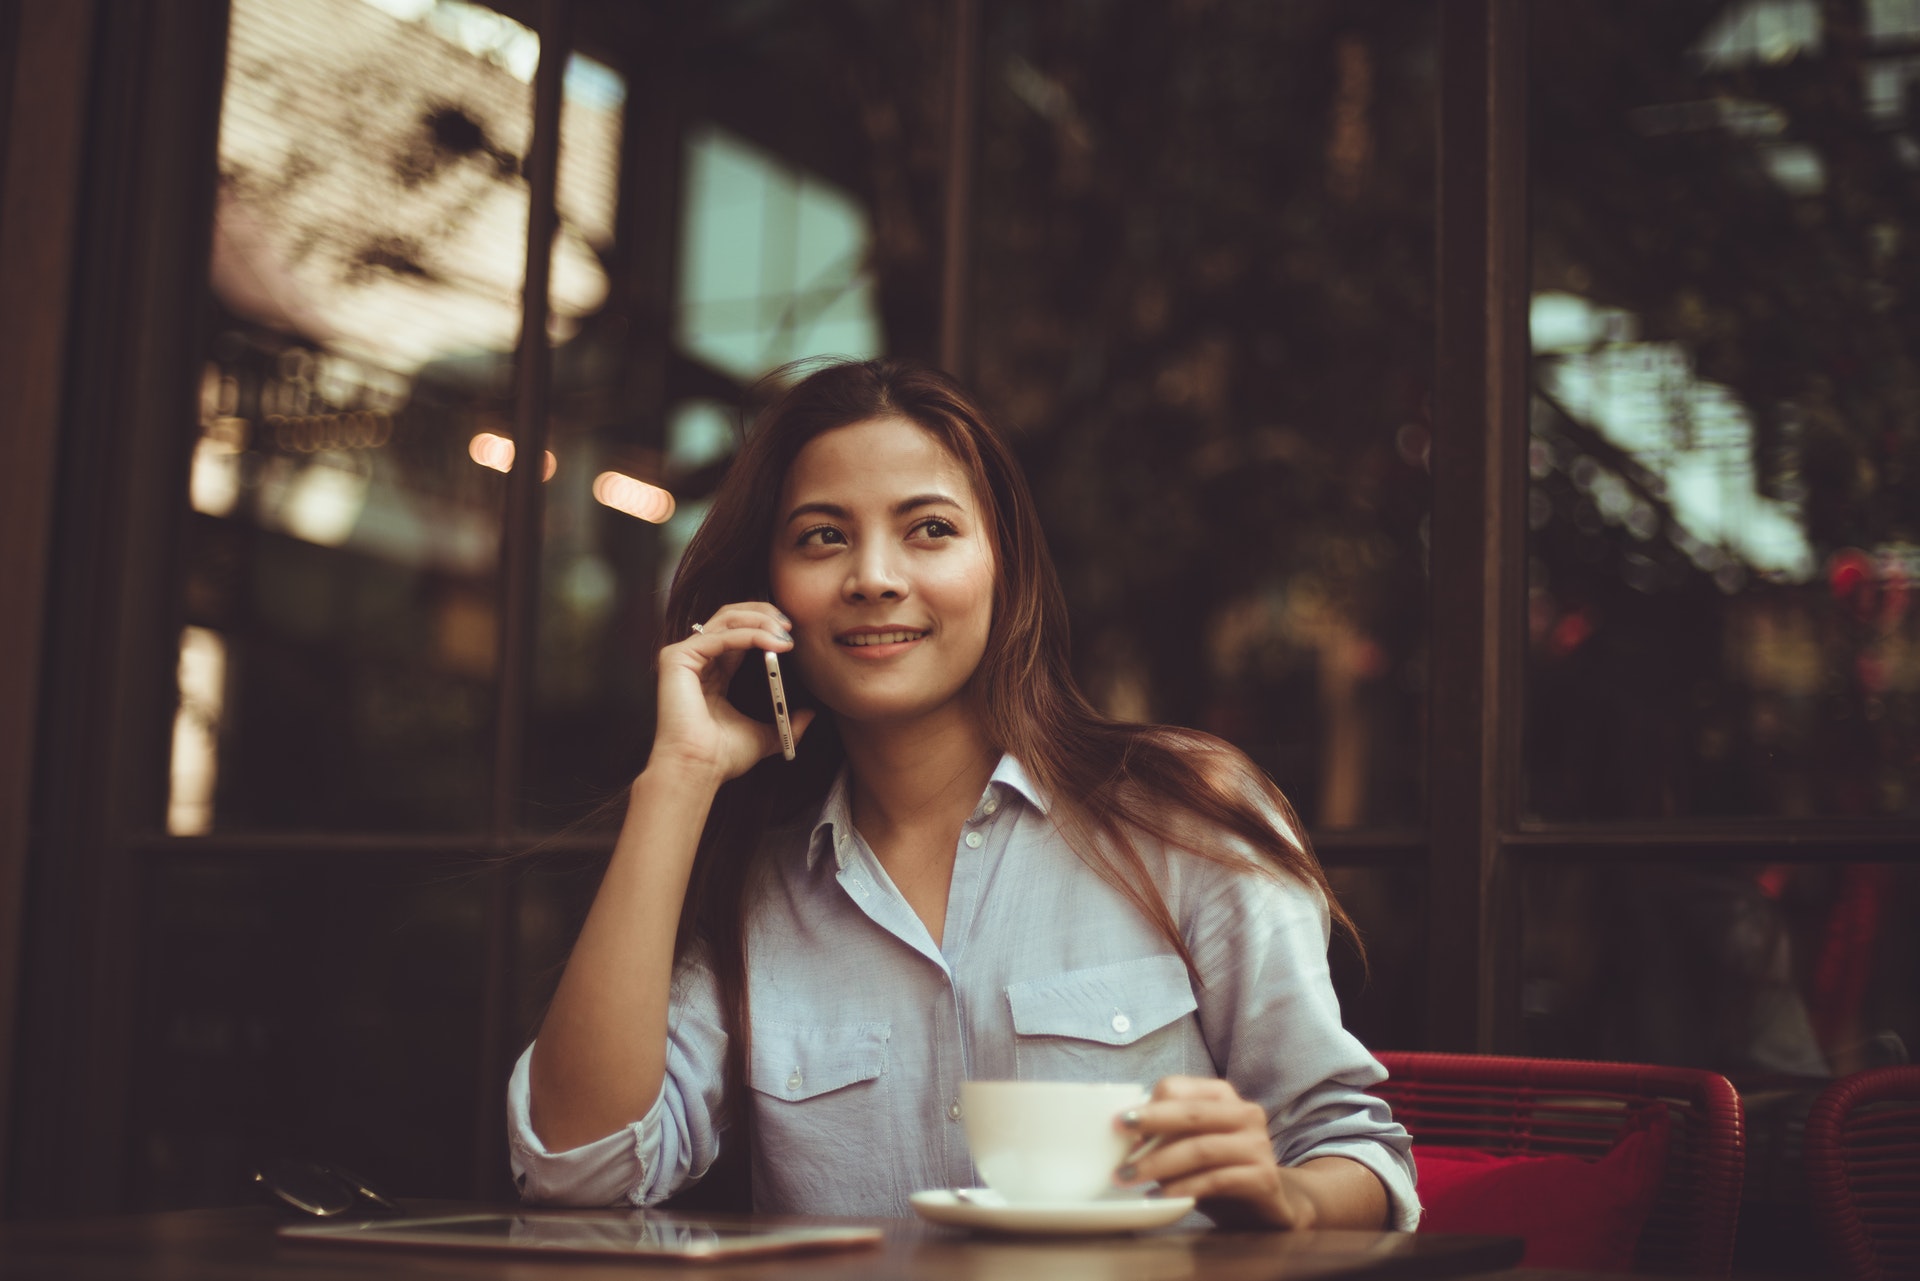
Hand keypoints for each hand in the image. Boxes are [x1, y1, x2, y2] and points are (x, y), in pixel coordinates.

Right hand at [648, 601, 815, 783]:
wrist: (699, 769)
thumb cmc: (722, 756)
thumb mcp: (765, 735)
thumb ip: (785, 723)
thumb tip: (810, 714)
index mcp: (714, 672)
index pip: (739, 633)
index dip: (765, 626)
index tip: (792, 632)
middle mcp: (697, 659)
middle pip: (731, 617)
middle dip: (764, 615)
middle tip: (790, 625)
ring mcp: (684, 657)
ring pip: (726, 619)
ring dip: (760, 622)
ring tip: (785, 634)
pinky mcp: (677, 658)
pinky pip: (720, 636)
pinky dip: (749, 635)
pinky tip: (771, 643)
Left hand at [1113, 1076, 1318, 1228]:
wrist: (1267, 1206)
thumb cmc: (1218, 1169)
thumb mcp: (1190, 1145)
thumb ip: (1165, 1134)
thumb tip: (1121, 1136)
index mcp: (1222, 1096)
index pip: (1178, 1088)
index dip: (1147, 1104)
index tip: (1118, 1124)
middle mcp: (1245, 1114)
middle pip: (1191, 1113)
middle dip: (1150, 1125)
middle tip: (1119, 1141)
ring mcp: (1258, 1146)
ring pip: (1201, 1148)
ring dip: (1159, 1163)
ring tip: (1128, 1178)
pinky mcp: (1264, 1178)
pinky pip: (1217, 1180)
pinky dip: (1184, 1187)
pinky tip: (1160, 1196)